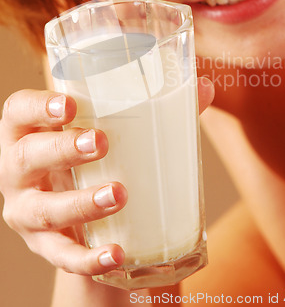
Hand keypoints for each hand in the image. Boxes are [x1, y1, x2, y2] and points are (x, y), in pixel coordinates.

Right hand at [0, 79, 213, 275]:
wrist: (82, 209)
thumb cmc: (96, 155)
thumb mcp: (112, 129)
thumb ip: (157, 108)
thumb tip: (205, 88)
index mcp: (31, 131)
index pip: (18, 110)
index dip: (37, 106)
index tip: (70, 104)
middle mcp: (18, 170)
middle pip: (25, 156)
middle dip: (61, 149)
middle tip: (100, 143)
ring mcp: (27, 211)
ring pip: (43, 209)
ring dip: (80, 203)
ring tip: (119, 195)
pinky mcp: (45, 245)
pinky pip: (62, 256)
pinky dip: (88, 257)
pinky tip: (116, 253)